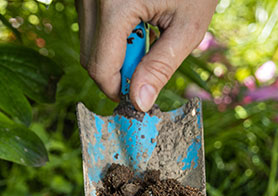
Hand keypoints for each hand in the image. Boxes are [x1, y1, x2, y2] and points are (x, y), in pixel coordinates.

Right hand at [77, 0, 217, 111]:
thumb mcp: (188, 26)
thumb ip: (162, 66)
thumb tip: (139, 103)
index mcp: (115, 6)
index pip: (101, 69)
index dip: (120, 90)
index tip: (142, 96)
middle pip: (90, 60)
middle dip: (119, 72)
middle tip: (150, 62)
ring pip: (89, 44)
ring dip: (115, 52)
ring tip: (147, 32)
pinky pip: (91, 26)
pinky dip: (112, 35)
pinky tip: (137, 19)